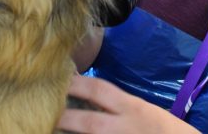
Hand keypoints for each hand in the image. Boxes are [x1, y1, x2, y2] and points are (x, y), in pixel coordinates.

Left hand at [57, 76, 199, 133]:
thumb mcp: (143, 110)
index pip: (99, 90)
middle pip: (89, 123)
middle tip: (43, 115)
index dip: (75, 84)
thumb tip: (86, 96)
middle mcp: (126, 127)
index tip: (56, 79)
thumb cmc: (164, 130)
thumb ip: (117, 105)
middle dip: (64, 119)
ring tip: (48, 130)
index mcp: (132, 108)